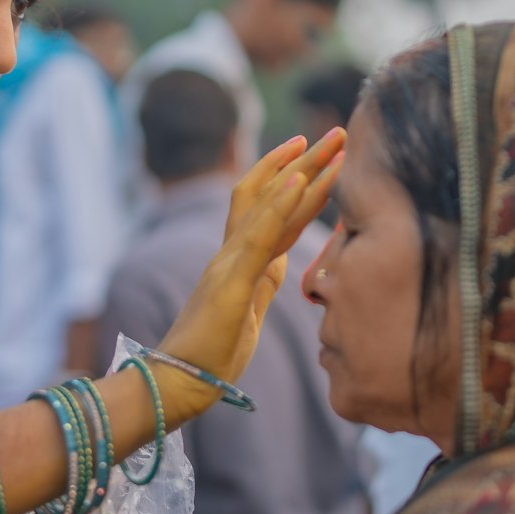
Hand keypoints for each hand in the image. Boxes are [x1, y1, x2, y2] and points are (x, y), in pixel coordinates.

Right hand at [156, 131, 344, 417]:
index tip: (318, 151)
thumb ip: (260, 281)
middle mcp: (231, 251)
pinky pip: (258, 238)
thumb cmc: (210, 353)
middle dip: (304, 160)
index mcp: (239, 259)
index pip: (268, 205)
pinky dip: (279, 206)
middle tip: (338, 132)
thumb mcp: (246, 310)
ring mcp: (229, 264)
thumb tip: (280, 263)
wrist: (176, 381)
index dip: (292, 175)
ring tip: (327, 144)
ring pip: (266, 205)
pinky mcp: (230, 284)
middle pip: (268, 192)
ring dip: (300, 171)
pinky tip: (299, 181)